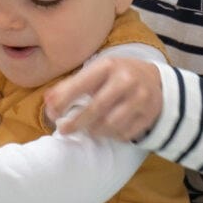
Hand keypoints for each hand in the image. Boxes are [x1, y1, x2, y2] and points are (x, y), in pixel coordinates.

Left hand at [44, 57, 162, 140]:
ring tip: (88, 128)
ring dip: (94, 130)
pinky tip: (108, 129)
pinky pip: (124, 134)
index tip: (52, 113)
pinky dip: (112, 136)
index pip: (81, 86)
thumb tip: (48, 101)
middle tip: (63, 130)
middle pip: (95, 109)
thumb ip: (71, 85)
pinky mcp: (149, 115)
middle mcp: (126, 81)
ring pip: (110, 125)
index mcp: (108, 66)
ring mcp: (141, 99)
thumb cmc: (115, 75)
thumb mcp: (96, 71)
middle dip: (75, 123)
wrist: (154, 78)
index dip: (63, 101)